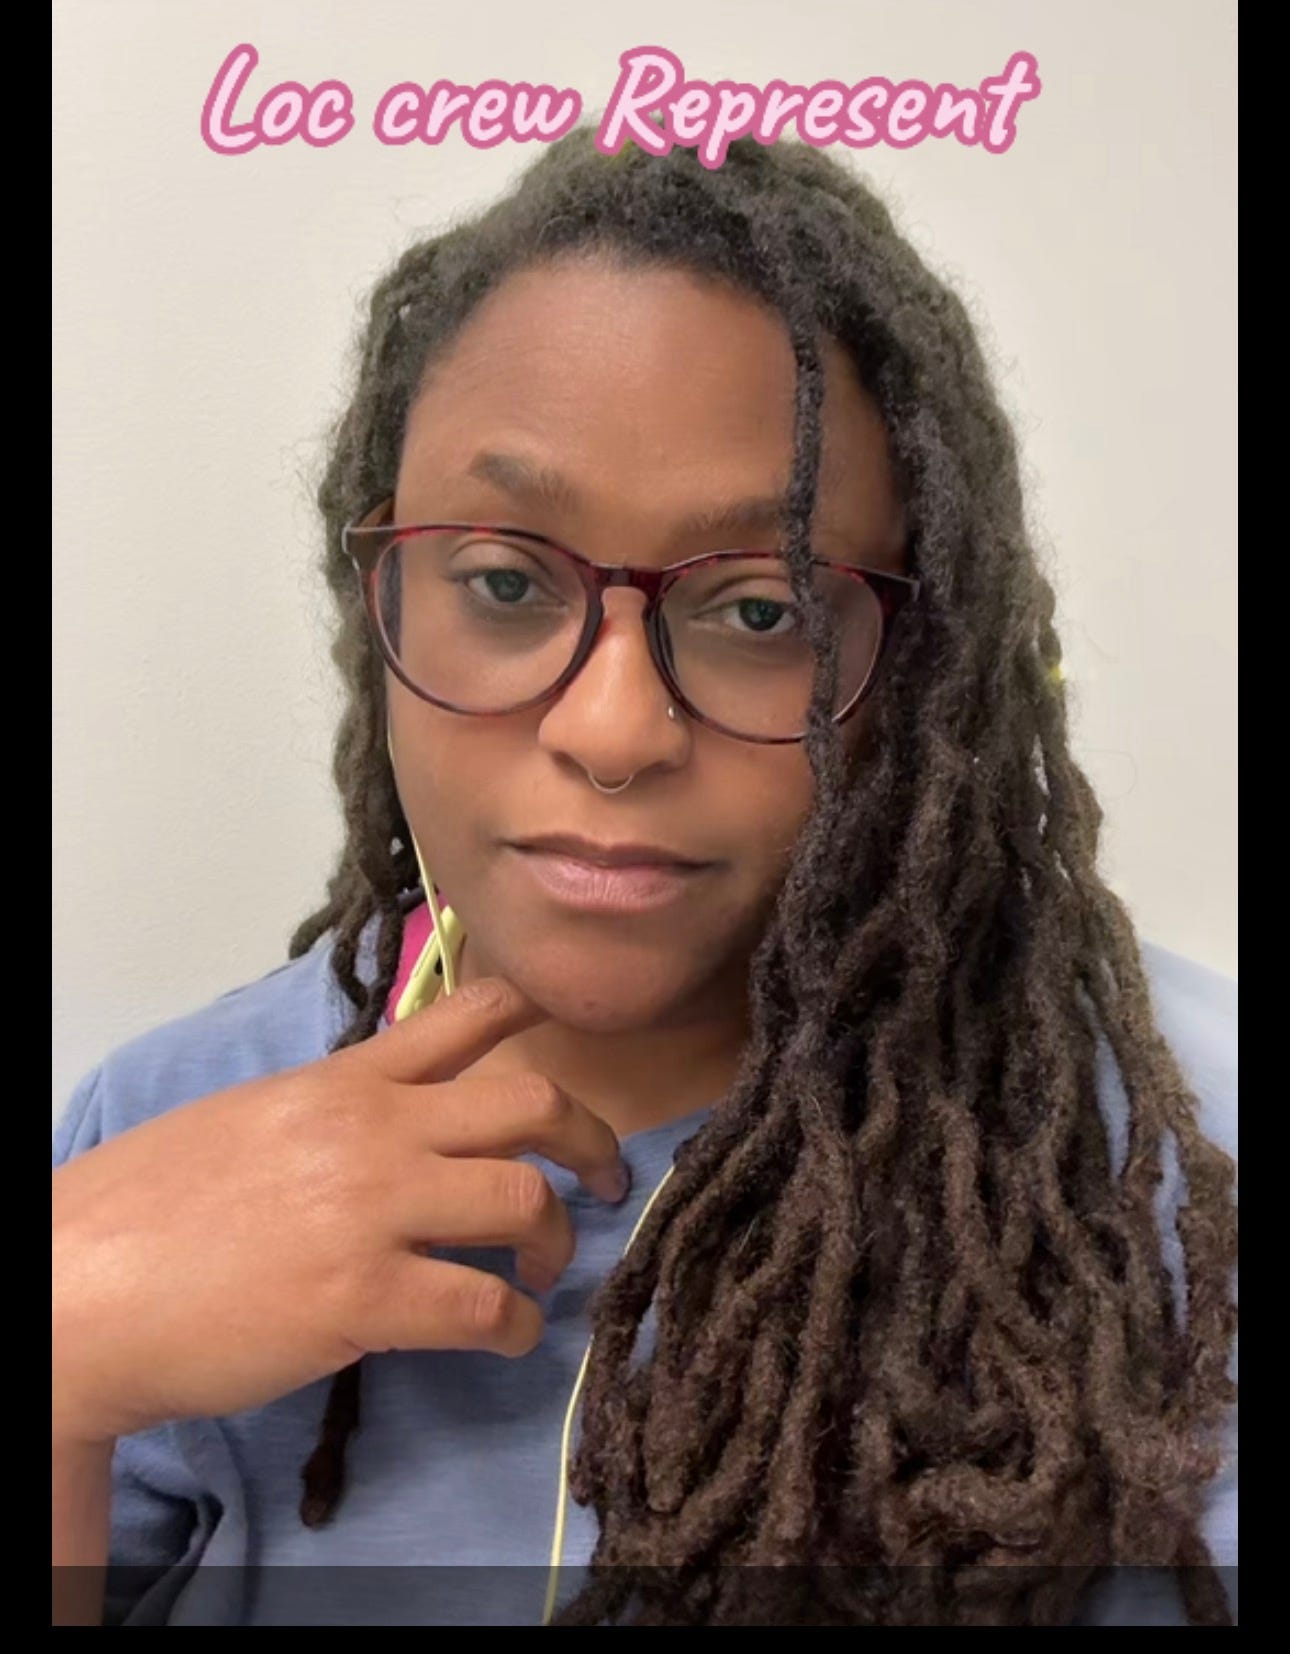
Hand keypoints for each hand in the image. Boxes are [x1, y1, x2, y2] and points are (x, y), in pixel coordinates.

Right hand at [51, 976, 627, 1443]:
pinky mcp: (362, 1298)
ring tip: (542, 1271)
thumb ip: (336, 1112)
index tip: (576, 1050)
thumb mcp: (253, 1119)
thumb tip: (400, 1123)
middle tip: (606, 1177)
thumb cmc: (150, 1205)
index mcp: (344, 1078)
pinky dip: (515, 1325)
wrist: (76, 1286)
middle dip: (590, 1139)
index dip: (541, 1021)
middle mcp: (372, 1128)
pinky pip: (481, 1306)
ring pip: (523, 1202)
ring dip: (557, 1241)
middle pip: (531, 1103)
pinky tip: (505, 1336)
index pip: (468, 1013)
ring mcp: (371, 1209)